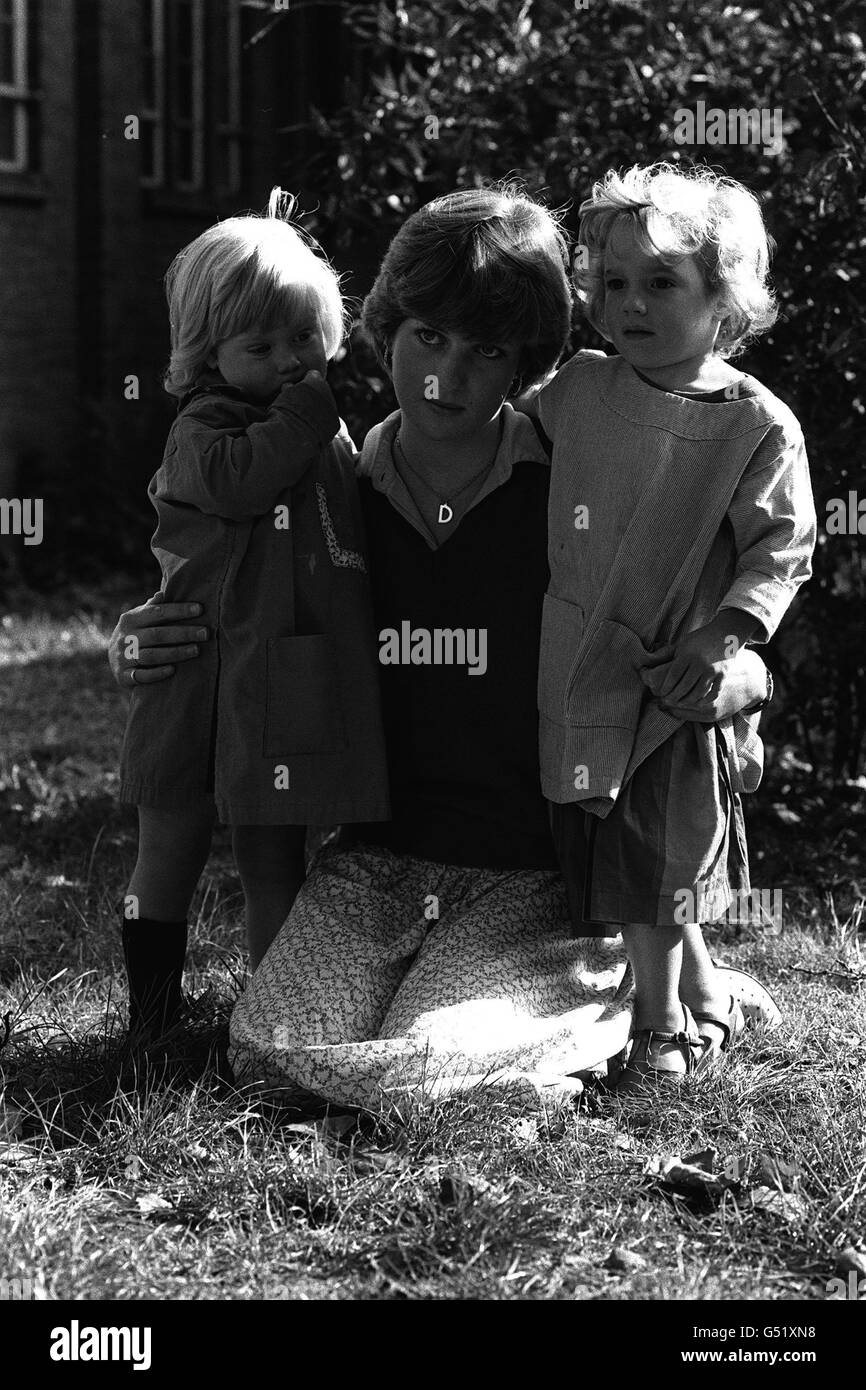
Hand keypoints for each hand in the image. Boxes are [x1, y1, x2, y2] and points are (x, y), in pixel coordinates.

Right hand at [108, 594, 208, 688]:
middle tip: (205, 633)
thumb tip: (163, 594)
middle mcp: (125, 637)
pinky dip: (157, 673)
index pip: (157, 612)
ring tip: (196, 650)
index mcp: (130, 619)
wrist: (112, 661)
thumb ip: (151, 608)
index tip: (200, 609)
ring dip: (175, 653)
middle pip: (157, 634)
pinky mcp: (123, 676)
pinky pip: (141, 676)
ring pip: (152, 655)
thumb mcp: (138, 619)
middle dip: (183, 633)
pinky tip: (173, 670)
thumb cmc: (135, 635)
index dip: (179, 610)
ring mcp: (123, 657)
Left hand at [641, 645, 767, 722]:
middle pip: (683, 687)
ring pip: (697, 694)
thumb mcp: (681, 644)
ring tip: (681, 703)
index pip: (672, 677)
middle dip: (674, 697)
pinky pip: (712, 694)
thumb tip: (645, 662)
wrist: (726, 633)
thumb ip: (665, 654)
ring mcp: (713, 671)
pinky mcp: (723, 676)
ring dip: (687, 701)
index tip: (660, 694)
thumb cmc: (699, 639)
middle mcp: (700, 663)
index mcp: (687, 655)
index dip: (665, 688)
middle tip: (668, 702)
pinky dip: (704, 700)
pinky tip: (697, 702)